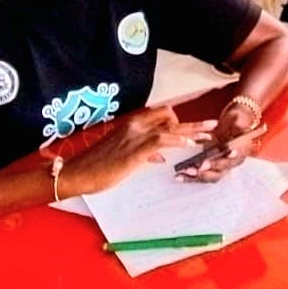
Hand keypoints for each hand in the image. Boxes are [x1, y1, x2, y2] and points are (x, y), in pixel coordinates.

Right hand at [58, 107, 215, 196]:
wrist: (76, 174)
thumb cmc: (98, 167)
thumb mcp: (124, 157)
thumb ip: (144, 153)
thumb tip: (160, 157)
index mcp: (133, 124)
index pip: (162, 114)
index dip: (179, 121)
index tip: (194, 129)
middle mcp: (136, 125)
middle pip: (170, 117)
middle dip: (192, 123)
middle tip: (210, 127)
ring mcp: (135, 136)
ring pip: (170, 128)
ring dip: (192, 131)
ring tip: (207, 136)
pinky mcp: (134, 150)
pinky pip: (161, 141)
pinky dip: (178, 142)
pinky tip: (189, 146)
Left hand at [175, 105, 258, 183]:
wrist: (232, 126)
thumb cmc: (235, 121)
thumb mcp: (238, 119)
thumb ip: (238, 122)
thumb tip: (239, 123)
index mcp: (242, 150)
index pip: (238, 155)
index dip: (232, 156)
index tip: (228, 153)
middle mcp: (232, 162)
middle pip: (223, 170)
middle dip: (211, 169)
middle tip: (200, 166)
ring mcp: (221, 167)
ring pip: (211, 176)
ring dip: (198, 176)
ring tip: (185, 172)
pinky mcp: (211, 169)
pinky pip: (201, 176)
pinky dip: (190, 178)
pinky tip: (179, 176)